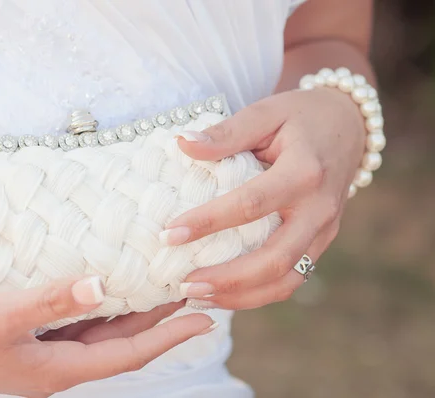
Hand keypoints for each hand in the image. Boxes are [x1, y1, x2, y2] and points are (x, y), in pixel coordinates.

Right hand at [0, 277, 212, 396]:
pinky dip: (101, 309)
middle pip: (121, 344)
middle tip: (192, 295)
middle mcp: (57, 366)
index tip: (205, 319)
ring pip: (102, 334)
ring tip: (163, 289)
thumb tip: (104, 285)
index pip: (128, 355)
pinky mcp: (30, 339)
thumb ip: (53, 300)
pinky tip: (109, 289)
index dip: (169, 337)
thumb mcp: (2, 316)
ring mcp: (43, 353)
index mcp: (57, 370)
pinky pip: (78, 324)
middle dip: (160, 323)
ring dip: (133, 314)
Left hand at [166, 87, 364, 309]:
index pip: (251, 205)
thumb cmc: (300, 116)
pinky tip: (225, 293)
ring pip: (288, 279)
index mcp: (304, 172)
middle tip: (185, 284)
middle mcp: (319, 208)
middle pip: (276, 258)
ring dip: (243, 295)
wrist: (348, 126)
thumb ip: (226, 132)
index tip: (169, 234)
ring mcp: (325, 230)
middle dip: (228, 278)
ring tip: (199, 296)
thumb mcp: (265, 112)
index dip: (208, 222)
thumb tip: (182, 144)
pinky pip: (294, 278)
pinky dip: (259, 293)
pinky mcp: (322, 241)